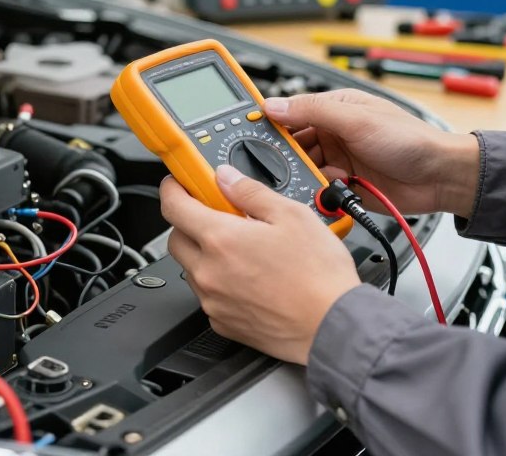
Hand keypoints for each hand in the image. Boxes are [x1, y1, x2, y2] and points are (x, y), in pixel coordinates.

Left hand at [160, 165, 360, 364]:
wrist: (332, 327)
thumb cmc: (318, 276)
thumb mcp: (291, 215)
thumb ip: (251, 192)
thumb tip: (227, 178)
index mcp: (221, 239)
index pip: (173, 206)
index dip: (173, 188)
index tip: (179, 183)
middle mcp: (209, 272)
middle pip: (175, 238)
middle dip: (187, 221)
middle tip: (214, 214)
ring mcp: (213, 301)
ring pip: (191, 268)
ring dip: (203, 253)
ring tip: (240, 248)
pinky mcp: (223, 323)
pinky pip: (207, 295)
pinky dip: (217, 281)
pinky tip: (247, 276)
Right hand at [264, 89, 479, 218]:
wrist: (442, 178)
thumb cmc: (412, 140)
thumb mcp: (357, 119)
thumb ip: (313, 111)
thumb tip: (274, 105)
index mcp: (334, 110)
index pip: (291, 113)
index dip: (270, 122)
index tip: (249, 131)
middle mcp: (333, 135)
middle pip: (292, 146)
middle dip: (283, 156)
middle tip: (273, 165)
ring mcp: (338, 162)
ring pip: (303, 170)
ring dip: (302, 176)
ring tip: (306, 179)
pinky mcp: (344, 188)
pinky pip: (319, 190)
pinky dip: (317, 193)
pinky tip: (323, 193)